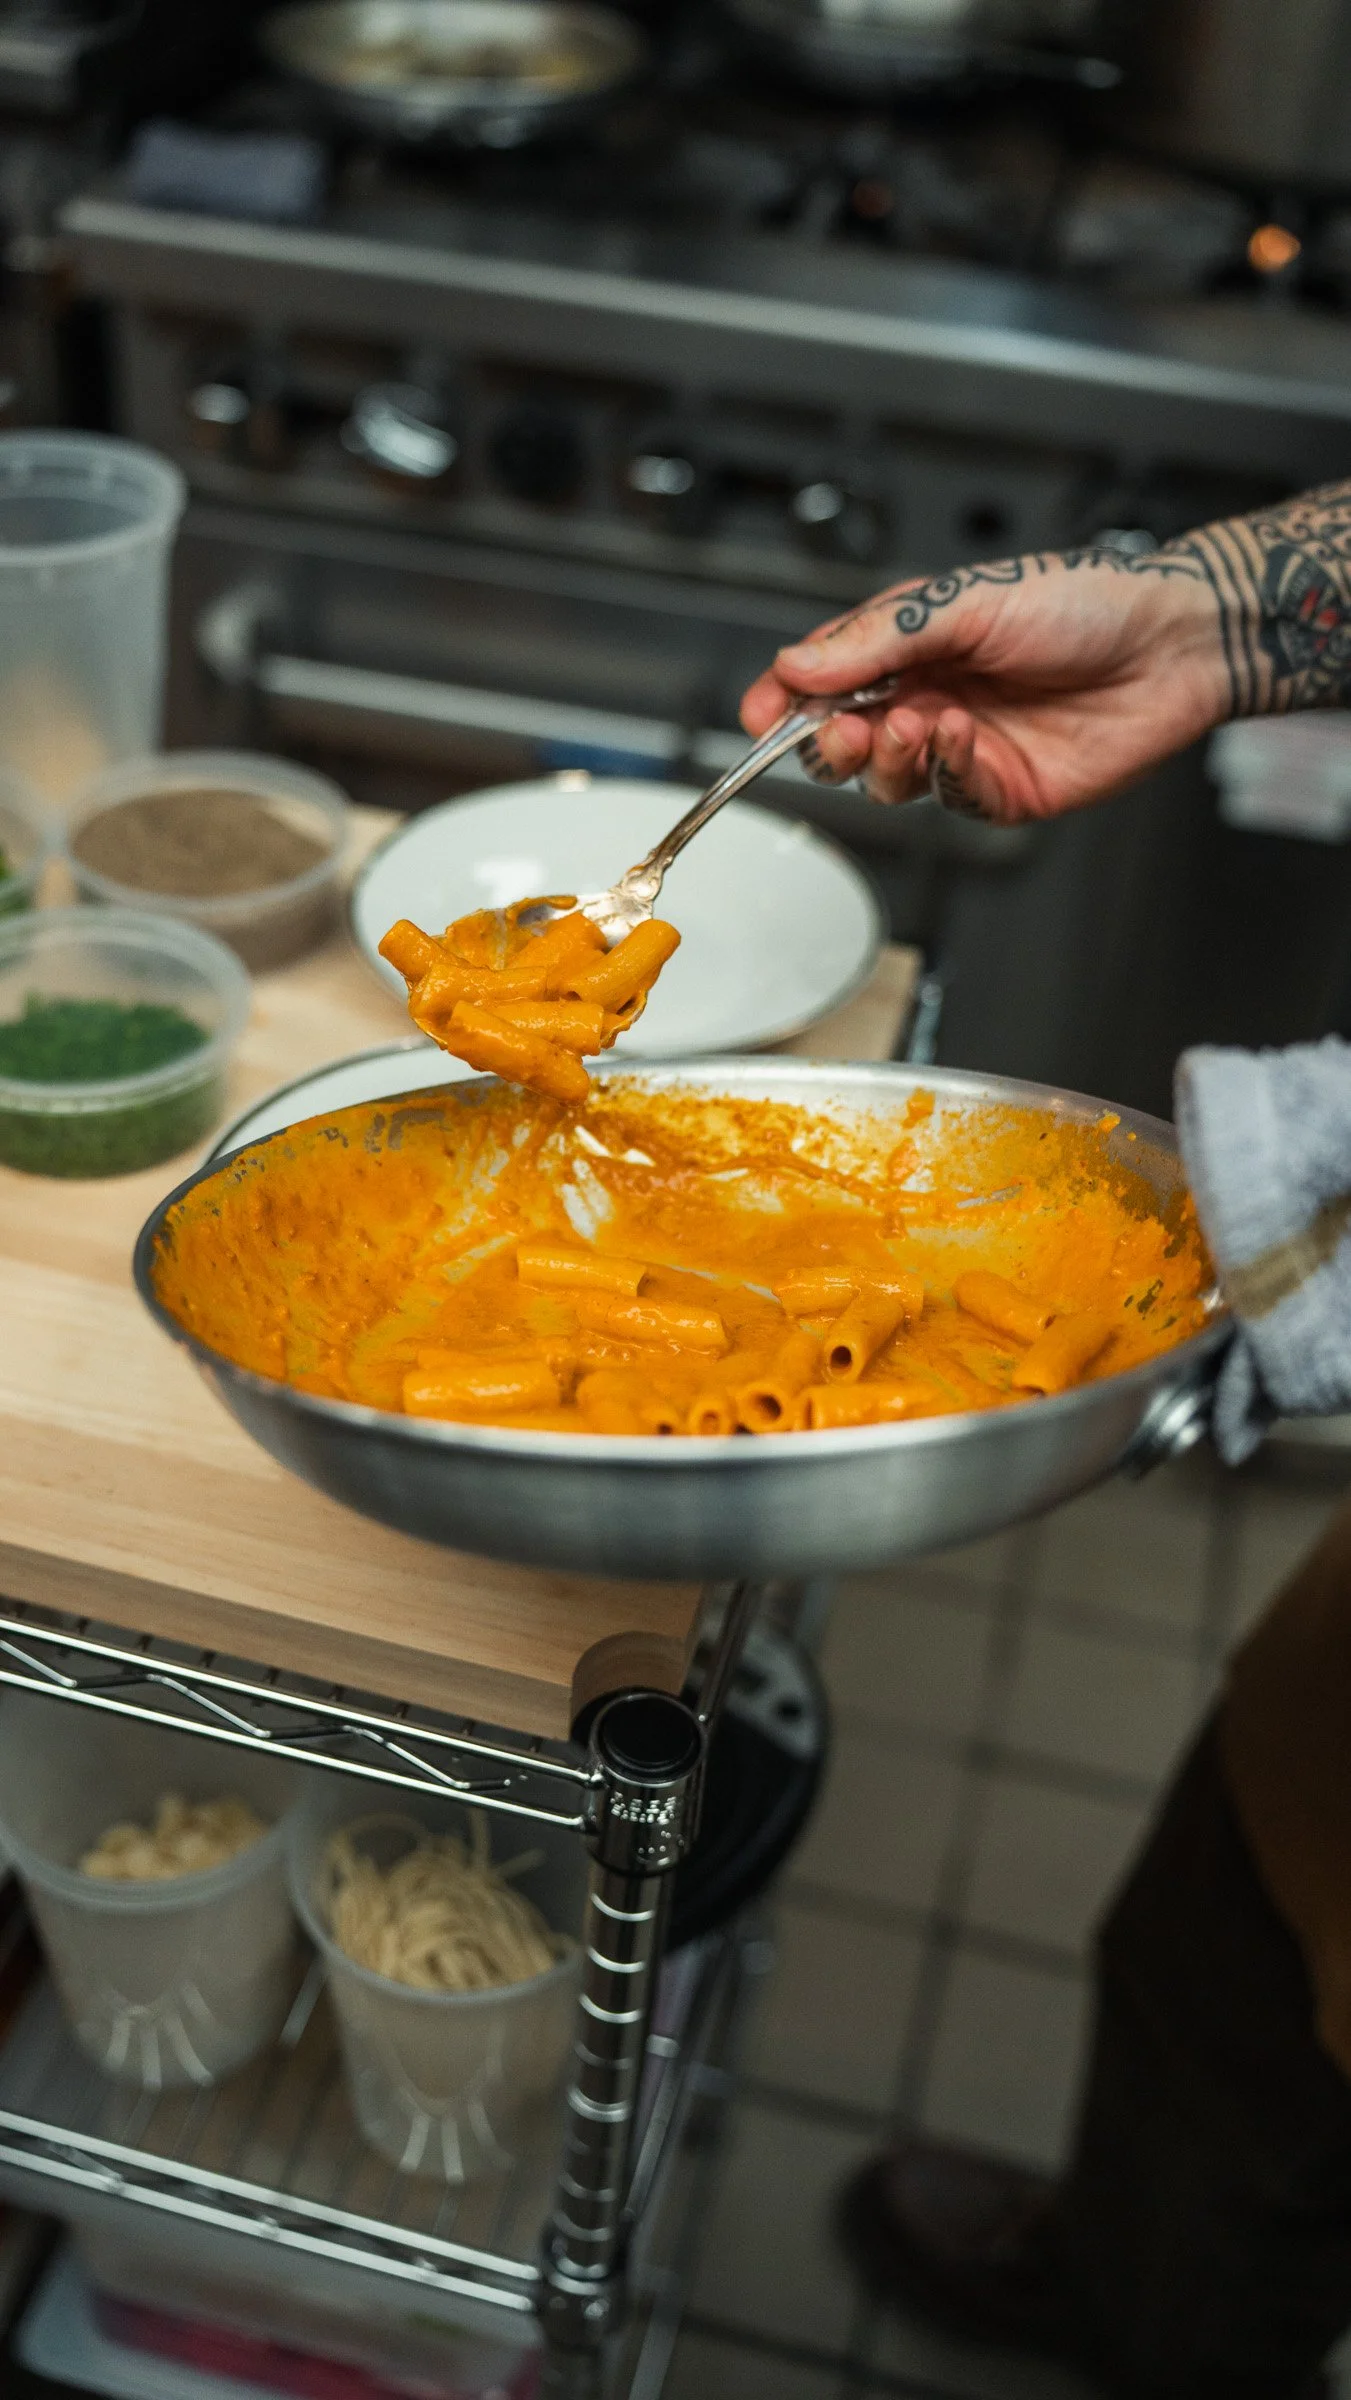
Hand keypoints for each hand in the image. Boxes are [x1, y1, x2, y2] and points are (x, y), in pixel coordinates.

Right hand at [740, 545, 1236, 825]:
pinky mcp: (1002, 789)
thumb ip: (878, 639)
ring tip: (919, 722)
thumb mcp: (965, 604)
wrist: (1171, 643)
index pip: (823, 682)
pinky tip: (966, 738)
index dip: (784, 702)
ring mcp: (964, 748)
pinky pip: (950, 797)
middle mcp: (930, 698)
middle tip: (844, 727)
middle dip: (830, 742)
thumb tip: (797, 664)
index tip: (760, 715)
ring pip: (889, 781)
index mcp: (911, 645)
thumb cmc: (1084, 601)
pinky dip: (947, 771)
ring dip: (890, 757)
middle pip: (843, 744)